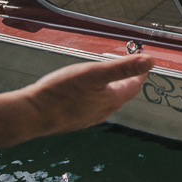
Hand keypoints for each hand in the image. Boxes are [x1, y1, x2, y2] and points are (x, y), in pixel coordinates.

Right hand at [25, 54, 154, 136]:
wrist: (31, 115)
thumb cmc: (60, 93)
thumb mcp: (95, 73)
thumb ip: (123, 67)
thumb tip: (150, 60)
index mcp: (112, 100)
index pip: (134, 85)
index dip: (140, 73)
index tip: (143, 64)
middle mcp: (102, 112)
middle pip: (121, 94)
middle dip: (126, 80)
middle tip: (127, 68)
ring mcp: (87, 118)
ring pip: (105, 101)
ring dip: (109, 89)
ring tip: (106, 78)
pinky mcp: (73, 121)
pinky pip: (89, 107)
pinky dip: (93, 97)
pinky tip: (83, 93)